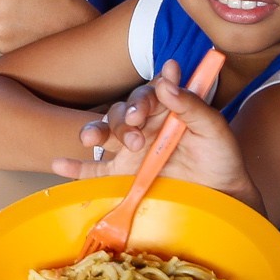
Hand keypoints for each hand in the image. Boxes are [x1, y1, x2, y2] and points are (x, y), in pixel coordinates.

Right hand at [52, 62, 261, 211]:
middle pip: (121, 112)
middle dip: (123, 117)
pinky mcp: (119, 176)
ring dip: (95, 130)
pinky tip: (59, 163)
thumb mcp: (215, 130)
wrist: (221, 200)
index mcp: (165, 111)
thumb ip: (193, 105)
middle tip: (136, 130)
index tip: (152, 98)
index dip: (146, 94)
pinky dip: (72, 166)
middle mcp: (143, 127)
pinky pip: (91, 170)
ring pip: (104, 133)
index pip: (148, 94)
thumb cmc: (221, 160)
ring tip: (92, 139)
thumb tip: (168, 79)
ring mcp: (129, 152)